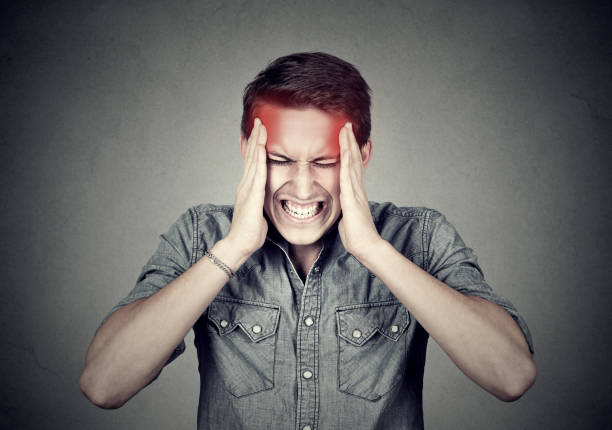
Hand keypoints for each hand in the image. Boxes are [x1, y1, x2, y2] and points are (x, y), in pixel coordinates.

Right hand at [224, 118, 268, 258]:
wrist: (239, 244)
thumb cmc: (249, 232)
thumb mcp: (258, 212)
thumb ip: (261, 202)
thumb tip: (266, 200)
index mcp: (247, 188)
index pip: (251, 163)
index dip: (254, 146)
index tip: (256, 132)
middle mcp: (244, 185)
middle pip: (250, 156)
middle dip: (255, 137)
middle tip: (259, 120)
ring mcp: (246, 189)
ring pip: (253, 160)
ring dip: (257, 142)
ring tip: (260, 126)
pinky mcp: (251, 195)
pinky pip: (257, 173)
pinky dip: (259, 158)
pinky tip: (261, 147)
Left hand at [338, 123, 381, 259]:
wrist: (366, 247)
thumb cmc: (356, 236)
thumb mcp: (346, 217)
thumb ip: (345, 209)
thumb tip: (342, 208)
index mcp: (355, 192)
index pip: (352, 167)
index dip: (349, 151)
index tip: (346, 137)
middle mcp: (357, 189)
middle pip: (354, 160)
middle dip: (349, 141)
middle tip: (346, 125)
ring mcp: (356, 193)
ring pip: (352, 164)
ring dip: (349, 146)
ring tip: (346, 129)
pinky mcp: (352, 199)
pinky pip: (348, 178)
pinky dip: (347, 163)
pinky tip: (346, 151)